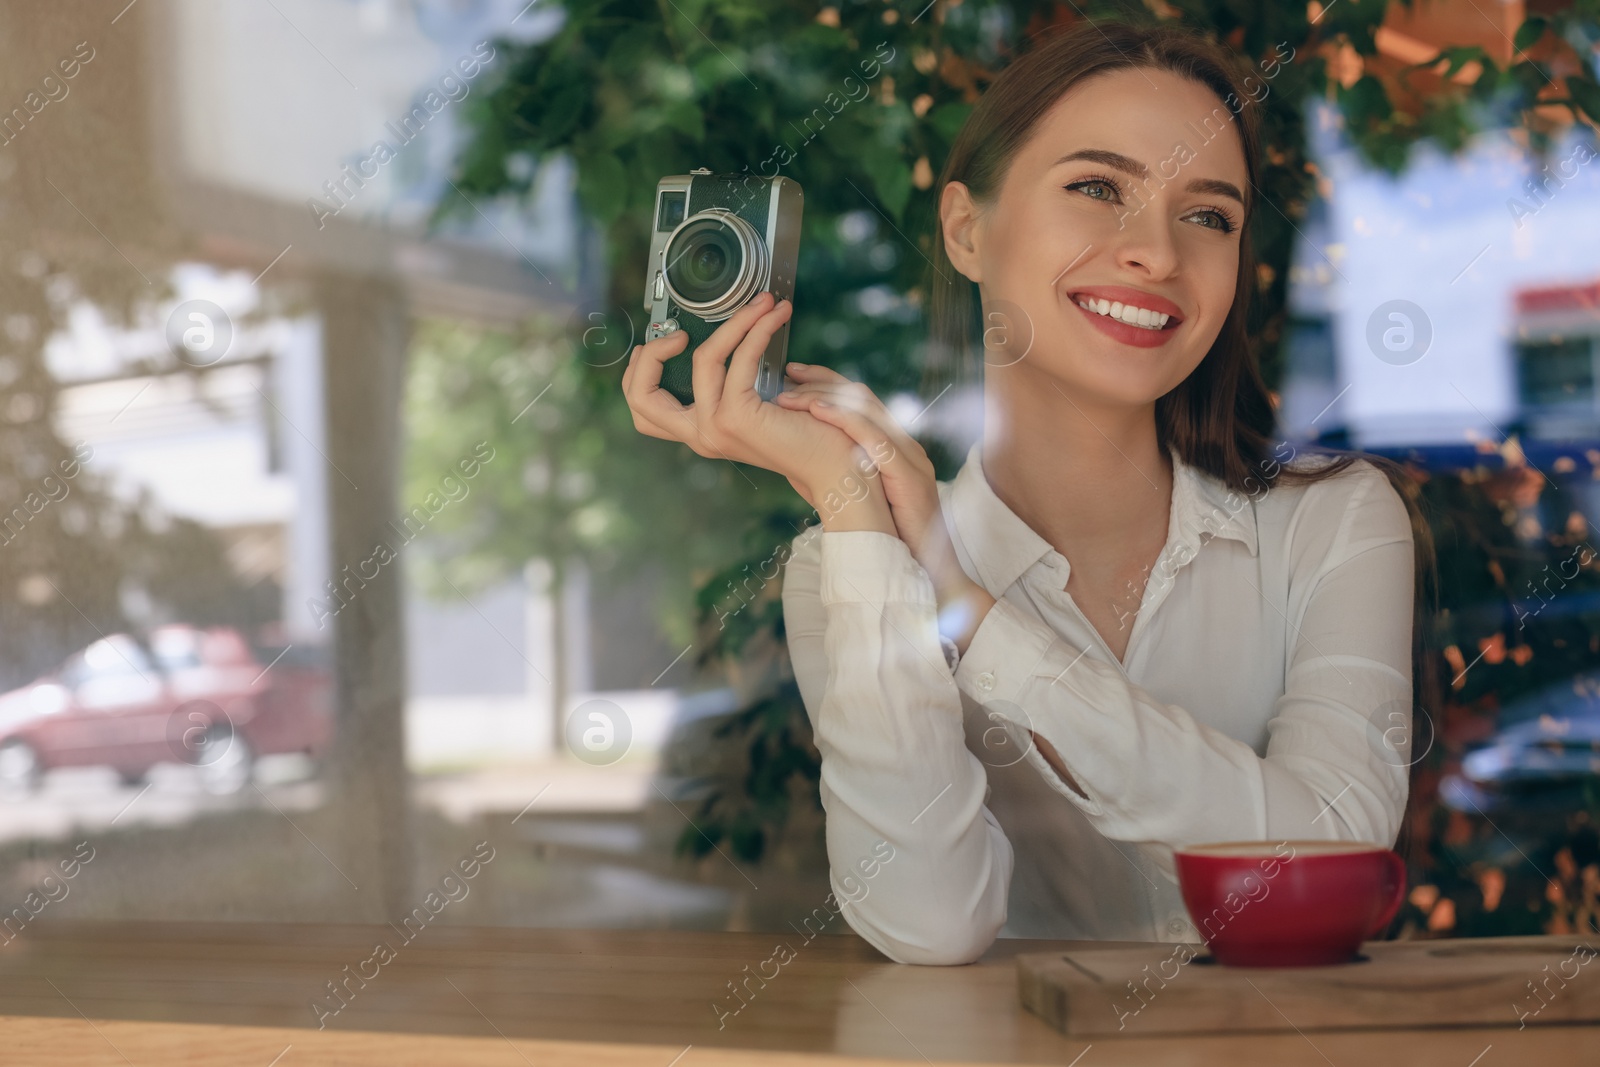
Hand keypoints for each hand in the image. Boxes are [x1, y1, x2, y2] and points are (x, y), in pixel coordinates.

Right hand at [621, 292, 892, 531]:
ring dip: (735, 321)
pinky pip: (740, 358)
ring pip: (703, 359)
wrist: (834, 465)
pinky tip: (775, 317)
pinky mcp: (737, 417)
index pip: (644, 409)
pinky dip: (756, 330)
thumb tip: (731, 333)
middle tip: (680, 331)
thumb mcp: (758, 402)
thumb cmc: (805, 431)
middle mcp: (700, 435)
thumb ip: (735, 381)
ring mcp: (714, 428)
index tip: (668, 340)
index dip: (641, 371)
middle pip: (641, 396)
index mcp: (701, 431)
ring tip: (763, 303)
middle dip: (651, 355)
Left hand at [774, 367, 995, 646]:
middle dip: (822, 380)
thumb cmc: (892, 541)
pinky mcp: (909, 476)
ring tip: (792, 393)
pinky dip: (843, 421)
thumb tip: (793, 460)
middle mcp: (905, 445)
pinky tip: (816, 412)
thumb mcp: (858, 498)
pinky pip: (875, 438)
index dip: (827, 383)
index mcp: (894, 447)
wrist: (926, 572)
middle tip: (788, 371)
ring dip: (825, 398)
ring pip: (868, 412)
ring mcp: (910, 458)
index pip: (860, 403)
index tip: (794, 374)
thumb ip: (834, 474)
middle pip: (863, 399)